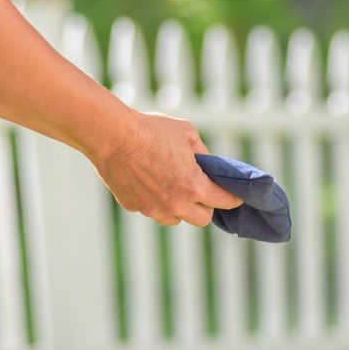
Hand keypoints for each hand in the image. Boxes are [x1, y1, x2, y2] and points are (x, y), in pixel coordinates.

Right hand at [90, 111, 242, 226]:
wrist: (113, 136)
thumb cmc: (151, 130)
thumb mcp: (187, 133)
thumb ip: (203, 154)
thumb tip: (208, 164)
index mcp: (194, 187)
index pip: (224, 202)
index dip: (232, 198)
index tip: (235, 196)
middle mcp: (175, 204)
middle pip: (202, 219)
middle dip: (206, 206)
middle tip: (201, 191)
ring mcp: (153, 209)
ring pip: (175, 218)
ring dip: (180, 207)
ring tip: (173, 187)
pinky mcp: (133, 206)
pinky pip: (152, 209)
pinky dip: (155, 201)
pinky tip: (148, 182)